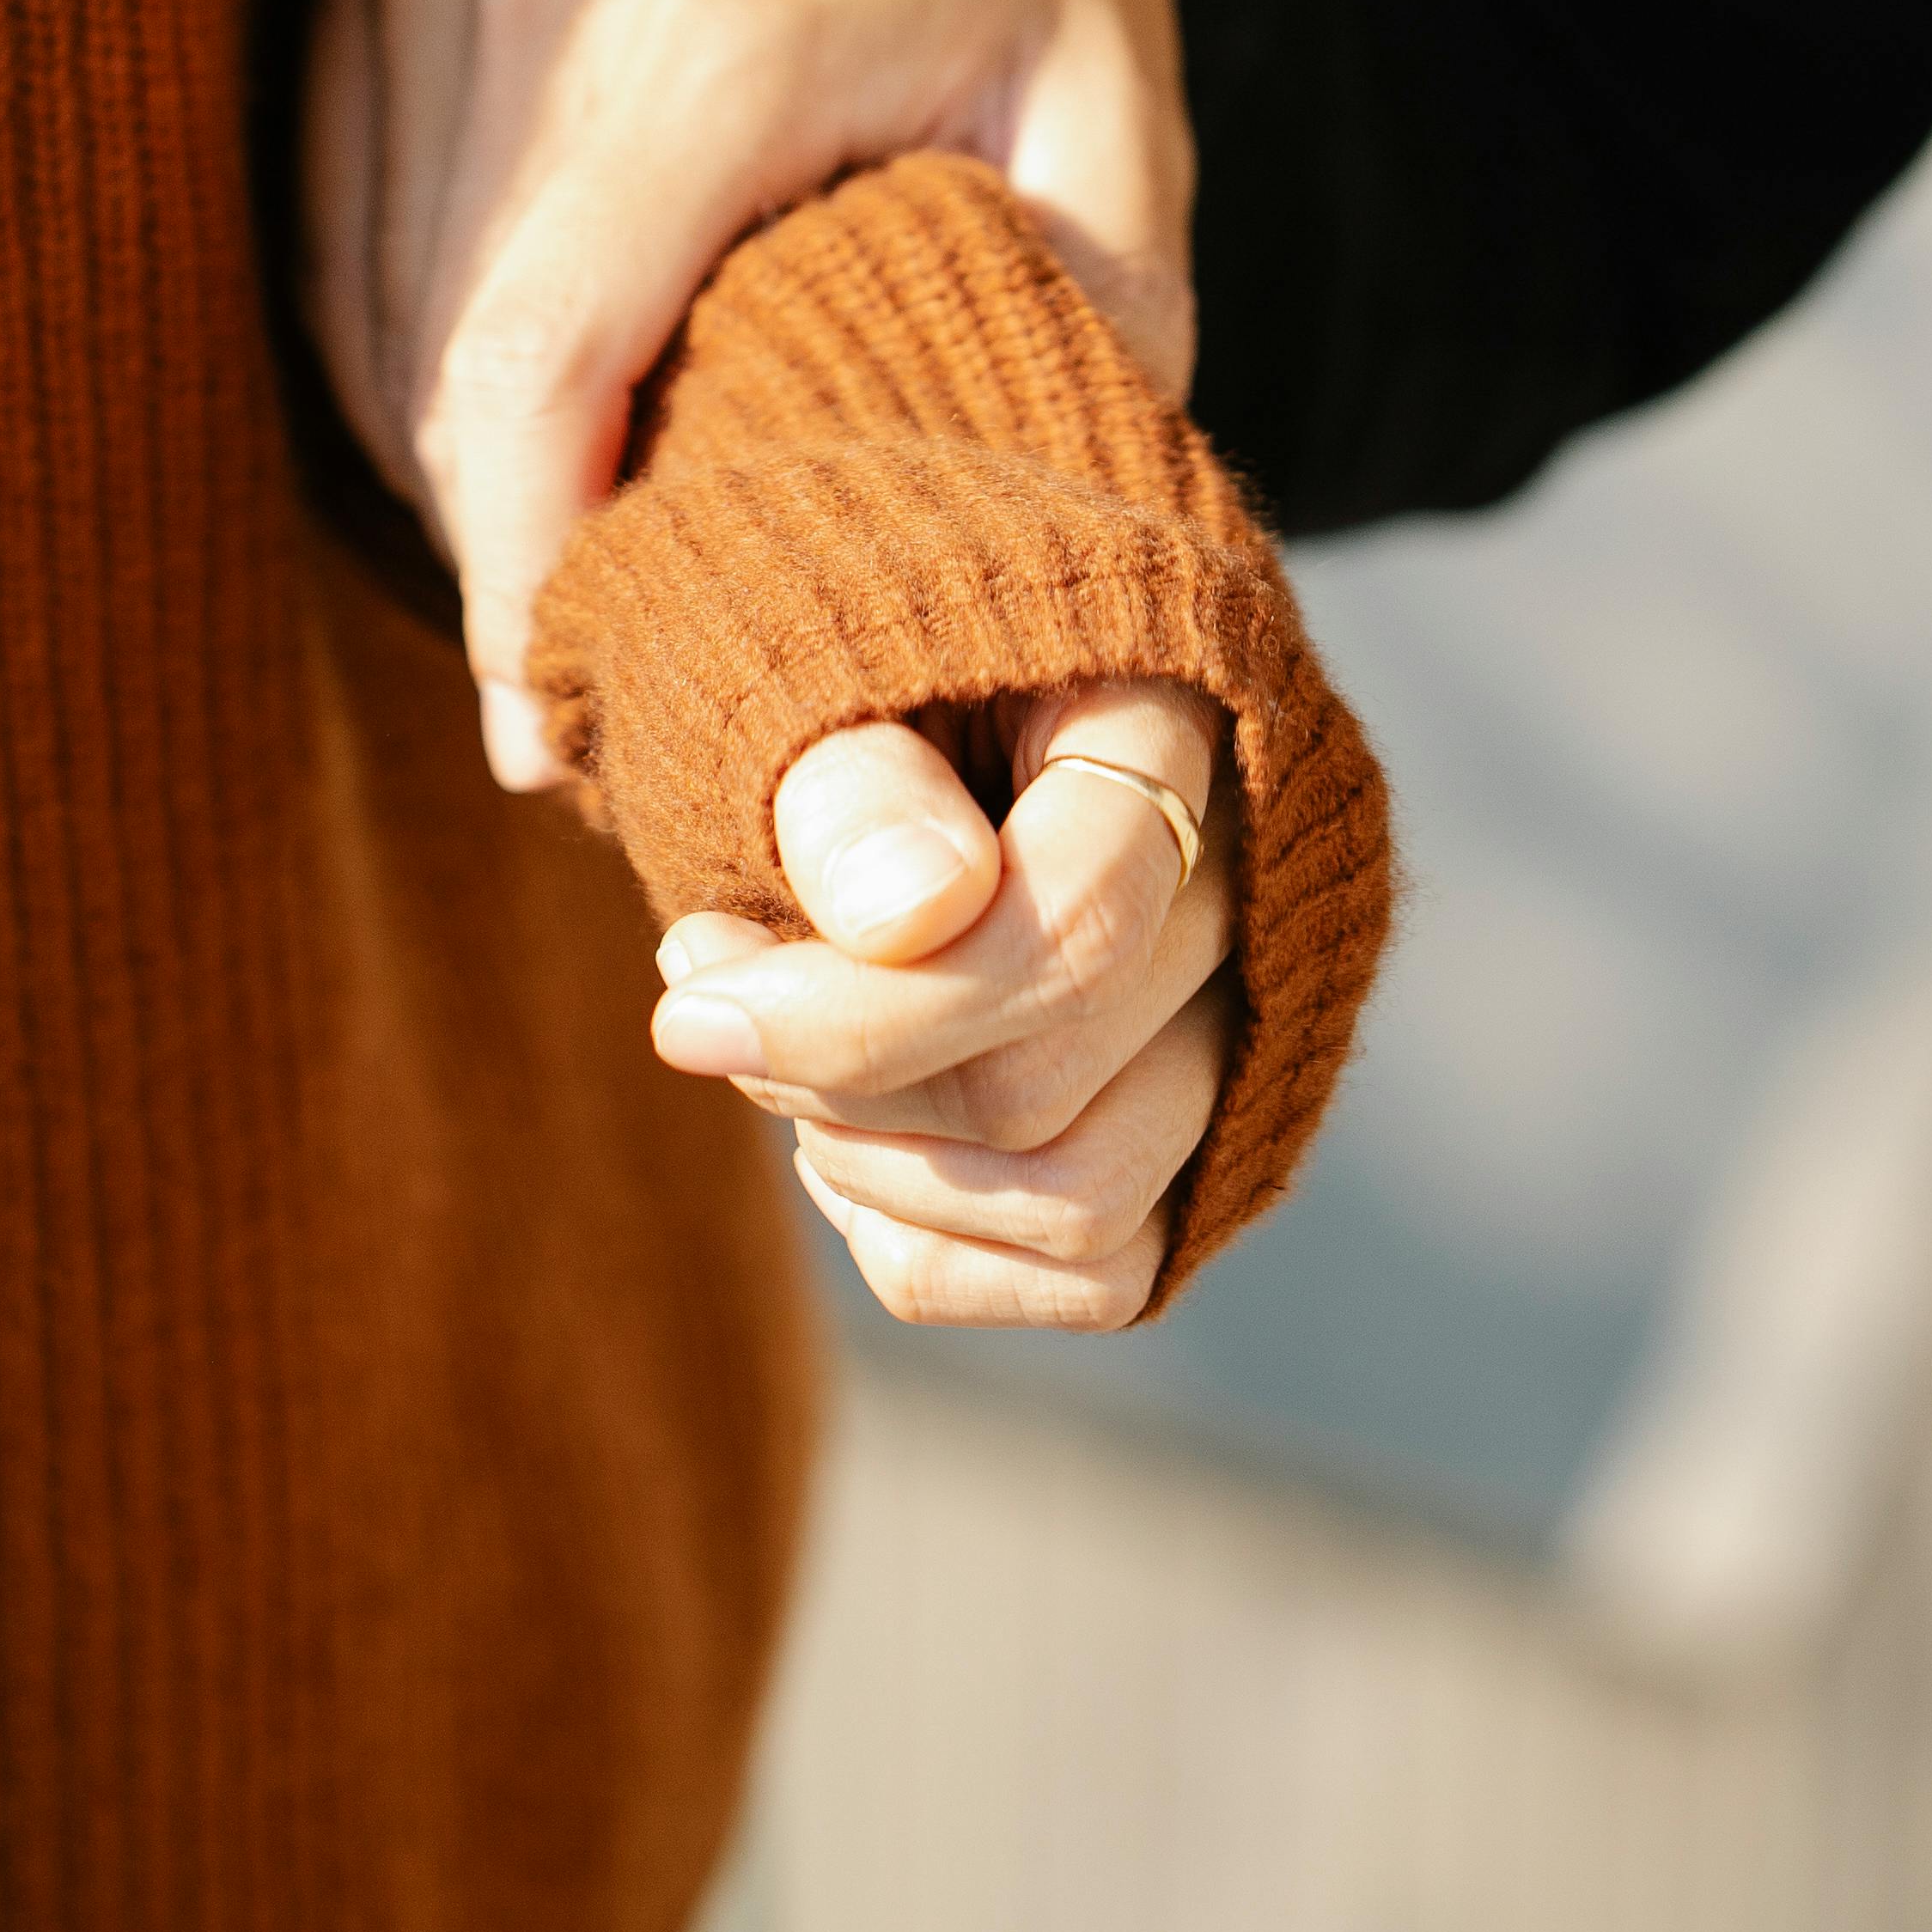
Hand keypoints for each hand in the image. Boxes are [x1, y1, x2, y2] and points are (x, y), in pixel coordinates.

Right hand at [302, 0, 1188, 788]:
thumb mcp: (1115, 92)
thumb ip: (1087, 308)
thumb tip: (1011, 527)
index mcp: (702, 29)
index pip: (525, 373)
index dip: (517, 585)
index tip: (543, 742)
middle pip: (428, 365)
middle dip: (494, 553)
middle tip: (589, 691)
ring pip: (361, 306)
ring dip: (445, 461)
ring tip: (565, 571)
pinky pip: (337, 216)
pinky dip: (406, 346)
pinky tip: (514, 421)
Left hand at [659, 676, 1234, 1328]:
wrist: (863, 686)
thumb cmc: (831, 653)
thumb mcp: (809, 660)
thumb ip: (853, 776)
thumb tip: (916, 915)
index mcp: (1175, 721)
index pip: (1078, 926)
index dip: (862, 1010)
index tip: (685, 999)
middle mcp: (1246, 888)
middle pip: (1047, 1086)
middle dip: (827, 1073)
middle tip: (700, 991)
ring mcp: (1237, 1027)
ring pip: (1084, 1208)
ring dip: (873, 1168)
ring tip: (769, 1060)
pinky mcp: (1192, 1143)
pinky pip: (1097, 1278)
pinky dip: (930, 1246)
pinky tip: (837, 1141)